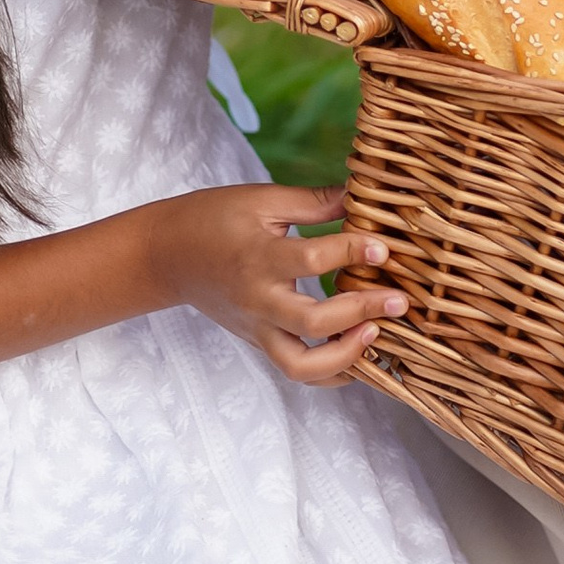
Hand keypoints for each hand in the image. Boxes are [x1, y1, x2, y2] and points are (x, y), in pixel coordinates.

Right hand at [151, 184, 405, 384]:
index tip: (383, 246)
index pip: (311, 260)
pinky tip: (359, 353)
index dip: (352, 251)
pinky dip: (330, 371)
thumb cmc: (212, 218)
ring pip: (301, 365)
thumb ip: (312, 202)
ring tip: (376, 334)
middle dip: (360, 312)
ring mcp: (257, 327)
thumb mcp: (261, 200)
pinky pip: (297, 370)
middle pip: (312, 320)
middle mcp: (257, 300)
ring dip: (345, 357)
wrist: (166, 257)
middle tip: (397, 300)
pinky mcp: (258, 342)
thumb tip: (361, 191)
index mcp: (258, 258)